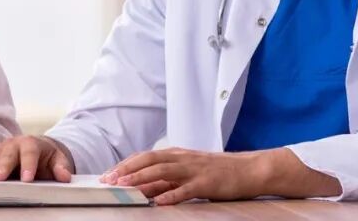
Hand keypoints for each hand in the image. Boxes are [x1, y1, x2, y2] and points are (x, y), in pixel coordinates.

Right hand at [0, 135, 72, 182]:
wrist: (38, 147)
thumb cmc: (47, 156)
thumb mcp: (58, 159)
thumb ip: (62, 167)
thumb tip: (65, 176)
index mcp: (31, 143)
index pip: (30, 153)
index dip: (28, 166)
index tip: (27, 179)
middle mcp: (14, 143)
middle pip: (8, 155)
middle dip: (2, 167)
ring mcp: (2, 148)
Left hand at [100, 148, 267, 204]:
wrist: (249, 169)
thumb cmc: (217, 172)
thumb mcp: (188, 171)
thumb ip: (167, 179)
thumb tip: (143, 189)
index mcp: (176, 154)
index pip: (145, 156)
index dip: (125, 164)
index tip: (108, 174)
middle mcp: (182, 159)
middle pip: (149, 160)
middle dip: (127, 170)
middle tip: (109, 180)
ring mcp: (194, 170)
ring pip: (163, 171)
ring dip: (142, 179)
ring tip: (126, 187)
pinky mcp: (206, 183)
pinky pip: (186, 189)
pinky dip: (172, 195)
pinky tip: (160, 202)